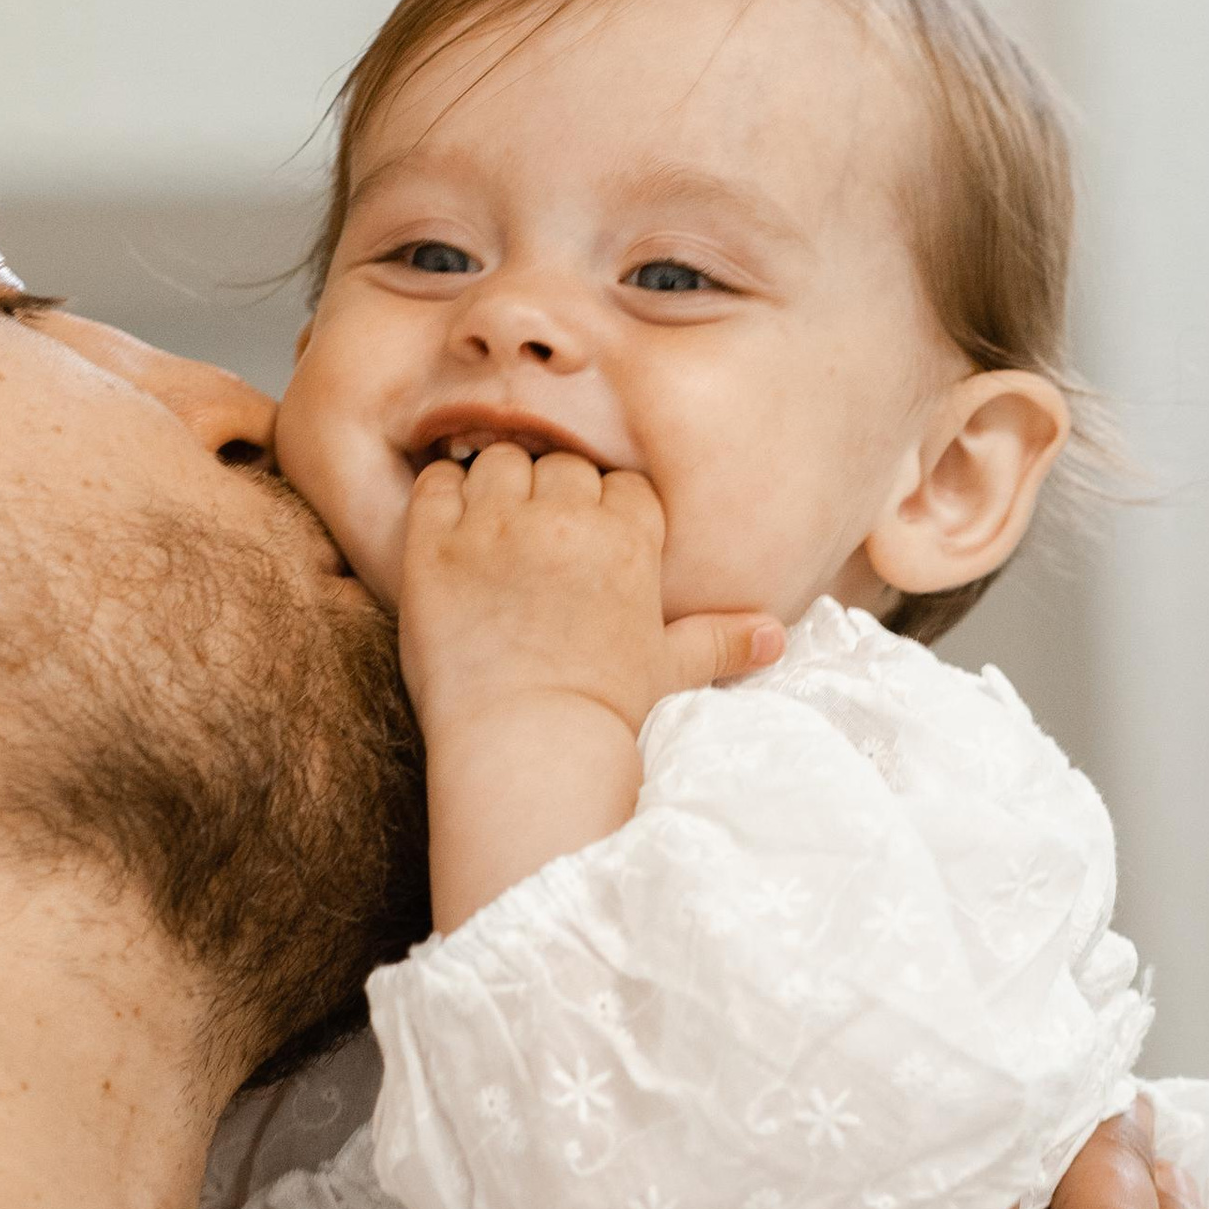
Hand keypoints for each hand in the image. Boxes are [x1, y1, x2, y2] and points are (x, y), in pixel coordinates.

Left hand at [400, 448, 780, 928]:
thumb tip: (774, 636)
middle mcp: (564, 520)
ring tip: (491, 528)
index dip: (604, 508)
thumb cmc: (603, 713)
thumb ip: (718, 641)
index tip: (589, 538)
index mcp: (628, 540)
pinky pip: (434, 483)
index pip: (620, 483)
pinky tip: (448, 527)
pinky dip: (440, 493)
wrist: (526, 748)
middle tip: (536, 536)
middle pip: (560, 463)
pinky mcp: (435, 546)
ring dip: (495, 484)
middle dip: (551, 492)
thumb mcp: (669, 671)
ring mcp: (495, 528)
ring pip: (498, 460)